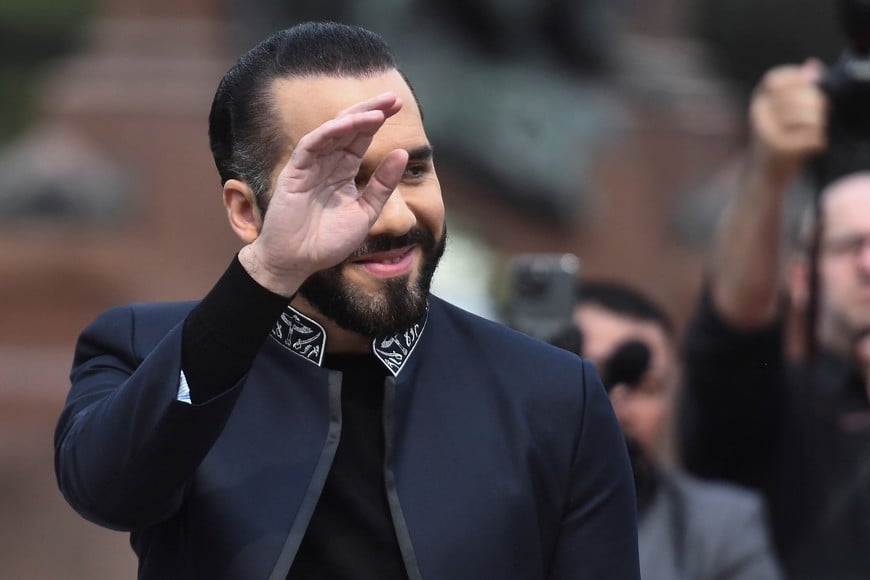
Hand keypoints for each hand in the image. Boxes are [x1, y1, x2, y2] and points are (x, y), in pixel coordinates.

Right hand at [241, 92, 409, 295]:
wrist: (298, 261)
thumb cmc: (328, 241)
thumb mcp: (366, 212)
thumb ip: (383, 185)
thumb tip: (403, 154)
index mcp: (343, 171)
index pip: (361, 138)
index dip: (377, 121)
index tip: (398, 107)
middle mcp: (327, 163)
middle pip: (349, 128)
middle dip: (370, 111)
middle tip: (392, 99)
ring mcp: (310, 166)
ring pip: (332, 132)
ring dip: (354, 119)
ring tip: (378, 112)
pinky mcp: (295, 172)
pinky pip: (311, 145)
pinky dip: (328, 132)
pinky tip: (347, 125)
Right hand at [747, 60, 827, 182]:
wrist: (762, 173)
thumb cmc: (778, 137)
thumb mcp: (785, 108)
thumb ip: (800, 86)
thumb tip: (813, 66)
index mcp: (758, 98)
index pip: (782, 78)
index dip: (801, 82)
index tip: (808, 94)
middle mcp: (758, 112)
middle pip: (802, 97)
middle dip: (818, 106)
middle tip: (819, 117)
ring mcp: (766, 131)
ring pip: (810, 118)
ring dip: (819, 126)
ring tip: (814, 133)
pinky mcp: (778, 150)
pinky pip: (812, 138)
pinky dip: (818, 144)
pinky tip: (811, 148)